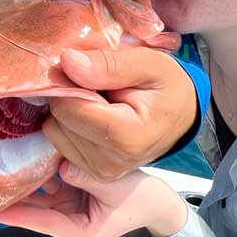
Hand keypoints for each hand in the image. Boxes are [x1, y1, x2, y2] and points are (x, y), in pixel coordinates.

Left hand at [0, 160, 186, 236]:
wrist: (158, 200)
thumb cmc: (142, 199)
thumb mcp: (115, 187)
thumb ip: (87, 177)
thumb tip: (61, 166)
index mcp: (80, 232)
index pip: (42, 222)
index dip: (18, 215)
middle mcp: (70, 222)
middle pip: (36, 209)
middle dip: (15, 194)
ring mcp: (69, 206)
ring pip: (40, 194)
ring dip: (27, 178)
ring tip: (3, 159)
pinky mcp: (72, 191)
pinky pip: (51, 181)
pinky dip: (42, 169)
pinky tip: (29, 152)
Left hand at [43, 47, 196, 180]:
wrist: (181, 115)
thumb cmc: (166, 87)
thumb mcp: (147, 64)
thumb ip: (108, 64)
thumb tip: (67, 62)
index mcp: (127, 137)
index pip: (69, 108)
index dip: (70, 82)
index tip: (88, 70)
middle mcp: (112, 162)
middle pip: (59, 121)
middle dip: (70, 97)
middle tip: (97, 87)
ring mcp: (101, 172)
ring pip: (55, 132)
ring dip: (69, 111)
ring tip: (99, 102)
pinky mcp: (92, 174)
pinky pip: (60, 142)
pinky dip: (70, 125)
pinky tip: (93, 116)